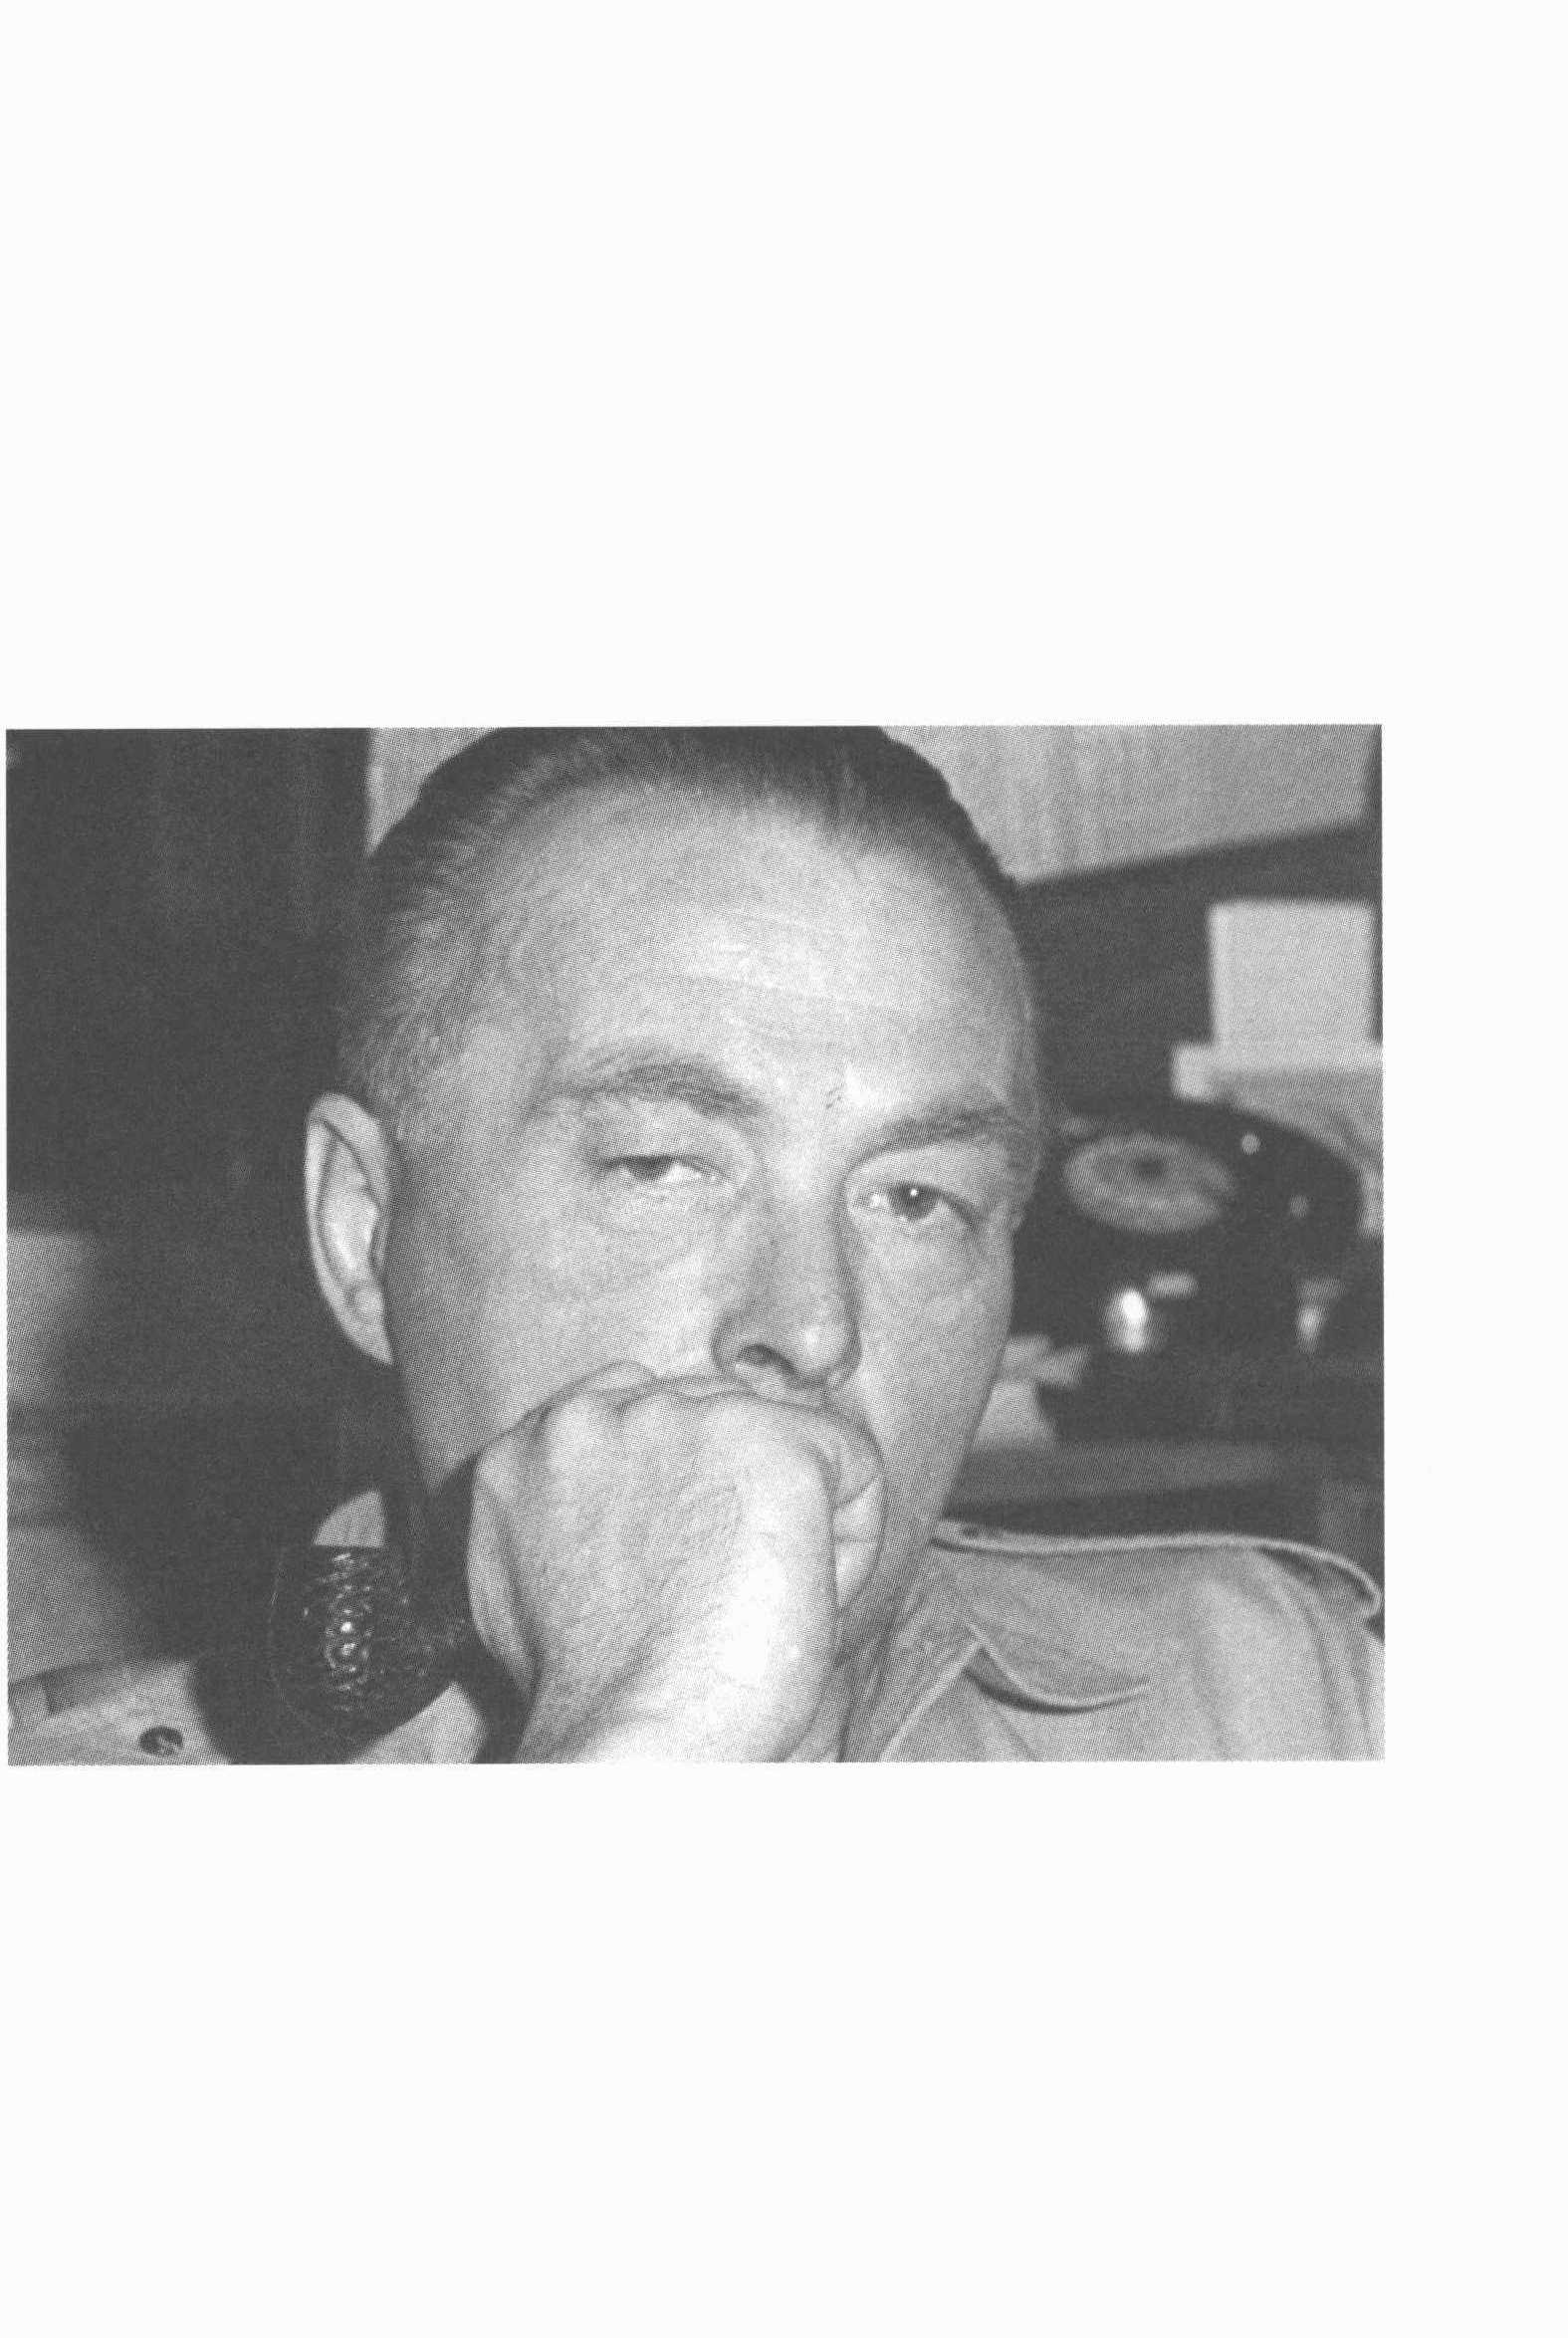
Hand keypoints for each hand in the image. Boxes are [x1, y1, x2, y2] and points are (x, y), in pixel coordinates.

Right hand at [461, 1366, 885, 1759]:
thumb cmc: (600, 1696)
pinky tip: (793, 1600)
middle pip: (714, 1420)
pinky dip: (850, 1543)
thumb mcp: (536, 1585)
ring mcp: (678, 1417)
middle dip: (732, 1503)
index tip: (677, 1569)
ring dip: (788, 1521)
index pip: (635, 1414)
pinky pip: (855, 1465)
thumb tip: (620, 1497)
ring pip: (785, 1440)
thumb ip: (568, 1514)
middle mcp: (592, 1414)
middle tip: (712, 1602)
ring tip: (747, 1606)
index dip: (678, 1491)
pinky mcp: (769, 1441)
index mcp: (525, 1450)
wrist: (638, 1737)